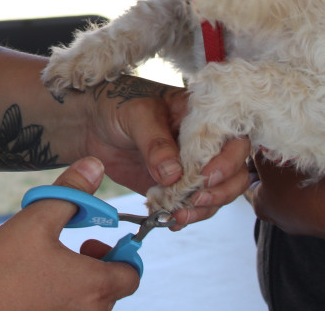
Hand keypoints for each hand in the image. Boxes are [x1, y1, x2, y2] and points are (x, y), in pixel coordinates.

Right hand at [0, 158, 140, 309]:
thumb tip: (94, 167)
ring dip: (82, 279)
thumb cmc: (5, 269)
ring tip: (55, 261)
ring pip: (92, 300)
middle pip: (113, 287)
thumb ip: (70, 192)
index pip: (132, 274)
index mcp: (95, 285)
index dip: (123, 252)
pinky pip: (73, 308)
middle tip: (78, 247)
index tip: (98, 238)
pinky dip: (66, 294)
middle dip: (100, 262)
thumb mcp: (37, 219)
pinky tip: (39, 280)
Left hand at [81, 75, 251, 226]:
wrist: (90, 123)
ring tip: (180, 215)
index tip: (206, 175)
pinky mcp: (176, 186)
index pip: (234, 139)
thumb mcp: (136, 114)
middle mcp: (204, 143)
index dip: (228, 160)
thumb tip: (174, 175)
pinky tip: (171, 221)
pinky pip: (192, 205)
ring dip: (204, 209)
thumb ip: (155, 142)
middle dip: (221, 190)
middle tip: (196, 198)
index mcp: (202, 116)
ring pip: (217, 193)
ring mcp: (191, 167)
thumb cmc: (117, 104)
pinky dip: (186, 216)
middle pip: (235, 172)